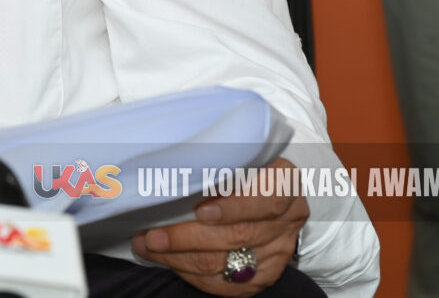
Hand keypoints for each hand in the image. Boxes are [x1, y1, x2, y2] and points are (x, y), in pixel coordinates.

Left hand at [131, 158, 307, 295]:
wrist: (263, 192)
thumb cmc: (239, 167)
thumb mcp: (235, 152)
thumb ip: (214, 159)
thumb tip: (166, 165)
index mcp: (283, 181)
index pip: (266, 199)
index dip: (233, 208)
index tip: (200, 210)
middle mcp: (288, 217)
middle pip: (239, 235)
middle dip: (189, 238)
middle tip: (154, 236)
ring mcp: (279, 248)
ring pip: (228, 263)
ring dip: (182, 258)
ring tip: (150, 247)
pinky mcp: (266, 274)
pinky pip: (229, 284)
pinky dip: (195, 276)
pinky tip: (171, 262)